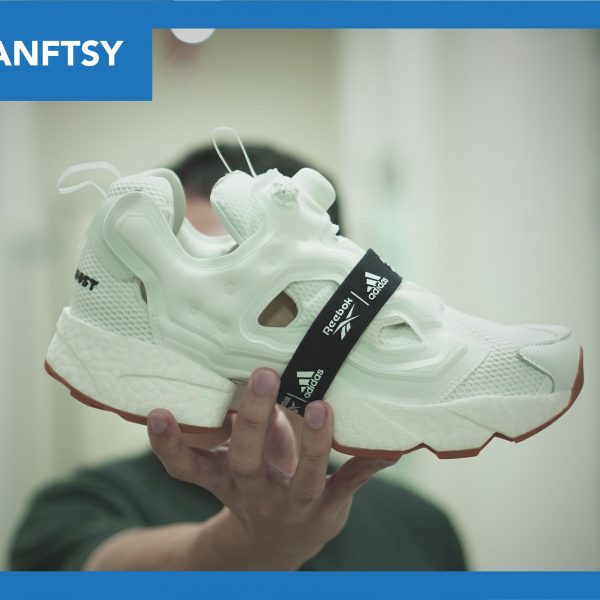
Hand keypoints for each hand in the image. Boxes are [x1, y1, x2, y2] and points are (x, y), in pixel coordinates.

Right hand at [147, 368, 397, 569]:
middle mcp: (254, 492)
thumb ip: (237, 417)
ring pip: (302, 477)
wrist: (277, 544)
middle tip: (262, 376)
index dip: (170, 442)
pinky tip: (390, 448)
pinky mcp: (328, 507)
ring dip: (312, 442)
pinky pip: (350, 484)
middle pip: (245, 461)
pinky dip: (370, 464)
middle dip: (253, 420)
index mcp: (225, 477)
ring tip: (319, 406)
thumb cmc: (255, 482)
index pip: (187, 466)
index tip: (157, 412)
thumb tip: (247, 356)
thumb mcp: (236, 457)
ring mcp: (293, 504)